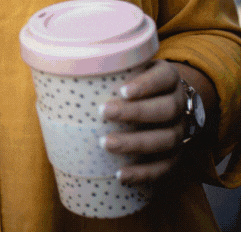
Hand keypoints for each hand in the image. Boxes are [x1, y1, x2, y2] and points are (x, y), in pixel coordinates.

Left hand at [99, 59, 186, 185]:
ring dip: (136, 144)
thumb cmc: (135, 79)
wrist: (165, 97)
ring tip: (107, 144)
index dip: (146, 85)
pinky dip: (144, 173)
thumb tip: (59, 64)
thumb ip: (107, 64)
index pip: (163, 78)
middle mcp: (179, 103)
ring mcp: (181, 129)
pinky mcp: (177, 153)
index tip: (122, 90)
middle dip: (135, 113)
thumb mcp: (129, 65)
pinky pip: (166, 166)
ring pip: (167, 139)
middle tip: (104, 112)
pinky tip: (121, 175)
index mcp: (168, 77)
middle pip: (165, 110)